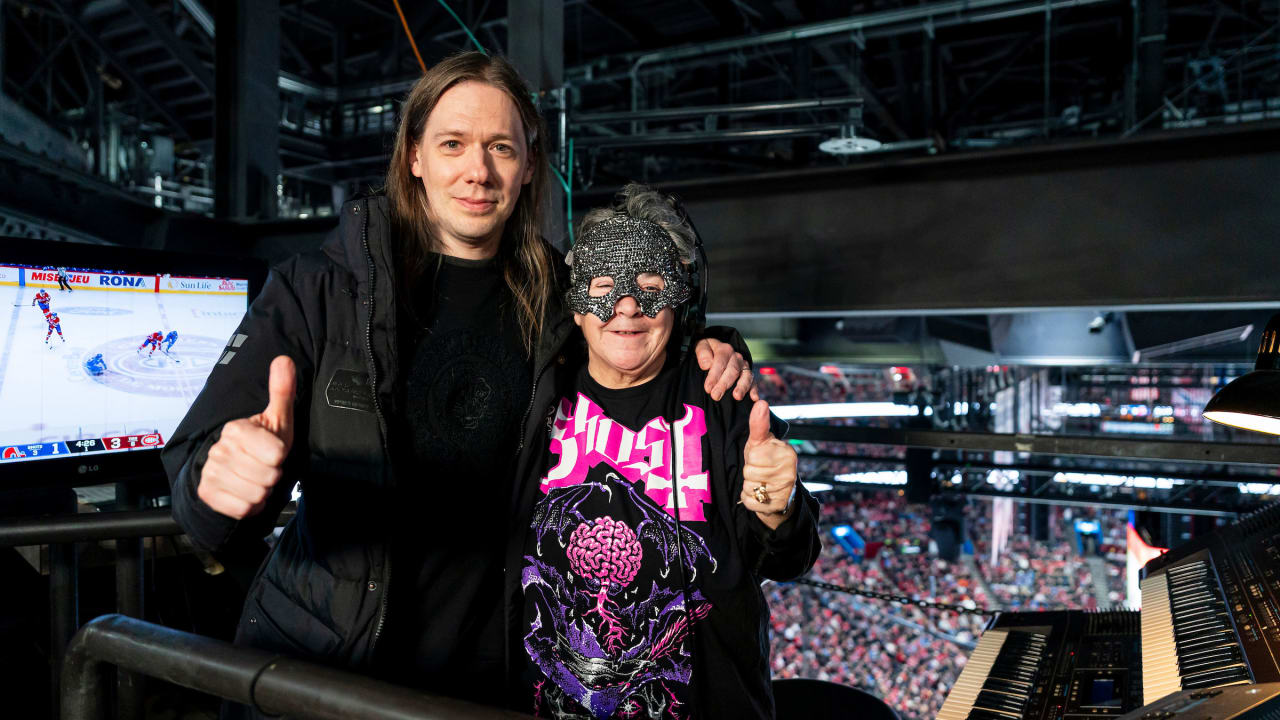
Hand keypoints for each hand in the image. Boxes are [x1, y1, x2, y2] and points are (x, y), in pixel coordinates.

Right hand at [196, 355, 295, 519]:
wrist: (230, 471)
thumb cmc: (261, 444)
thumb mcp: (277, 419)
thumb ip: (281, 391)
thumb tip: (285, 360)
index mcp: (236, 429)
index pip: (277, 454)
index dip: (280, 456)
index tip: (270, 450)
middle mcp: (219, 449)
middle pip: (269, 476)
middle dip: (272, 475)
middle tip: (262, 467)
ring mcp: (211, 473)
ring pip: (257, 494)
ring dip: (261, 491)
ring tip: (254, 478)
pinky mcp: (207, 494)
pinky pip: (243, 509)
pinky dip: (249, 506)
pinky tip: (244, 493)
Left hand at [695, 337, 756, 401]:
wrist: (716, 351)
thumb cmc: (708, 351)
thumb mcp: (702, 346)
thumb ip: (703, 353)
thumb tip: (707, 365)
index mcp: (725, 350)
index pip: (720, 362)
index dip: (714, 376)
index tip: (708, 388)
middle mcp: (736, 358)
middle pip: (733, 370)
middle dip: (724, 384)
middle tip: (716, 396)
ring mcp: (744, 367)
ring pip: (746, 376)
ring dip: (742, 387)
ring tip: (737, 397)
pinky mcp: (749, 375)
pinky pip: (753, 382)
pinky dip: (754, 390)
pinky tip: (754, 398)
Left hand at [740, 399, 797, 529]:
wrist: (777, 494)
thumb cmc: (766, 462)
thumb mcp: (760, 442)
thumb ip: (759, 424)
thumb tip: (761, 402)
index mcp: (787, 452)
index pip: (754, 456)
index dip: (752, 458)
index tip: (761, 458)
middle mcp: (789, 472)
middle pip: (750, 472)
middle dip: (749, 473)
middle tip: (759, 472)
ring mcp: (785, 490)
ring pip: (749, 487)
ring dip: (748, 486)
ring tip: (760, 483)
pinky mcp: (778, 506)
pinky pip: (749, 501)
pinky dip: (749, 499)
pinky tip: (758, 496)